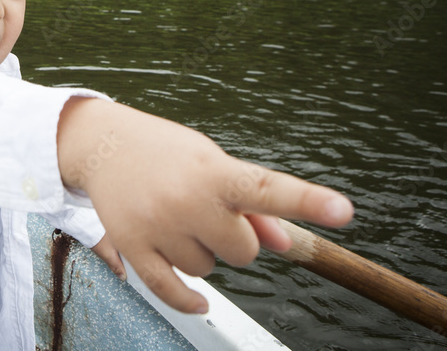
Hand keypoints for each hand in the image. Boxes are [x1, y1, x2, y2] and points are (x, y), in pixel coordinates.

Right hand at [56, 98, 353, 314]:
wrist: (103, 143)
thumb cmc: (167, 152)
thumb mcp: (212, 163)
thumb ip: (252, 204)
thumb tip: (285, 242)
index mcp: (212, 171)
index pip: (266, 189)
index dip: (307, 201)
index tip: (343, 211)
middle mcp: (185, 199)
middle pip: (242, 250)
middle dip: (236, 238)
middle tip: (212, 213)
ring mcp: (157, 225)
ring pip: (208, 269)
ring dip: (203, 254)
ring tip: (179, 220)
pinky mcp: (132, 245)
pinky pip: (172, 290)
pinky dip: (190, 299)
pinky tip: (201, 303)